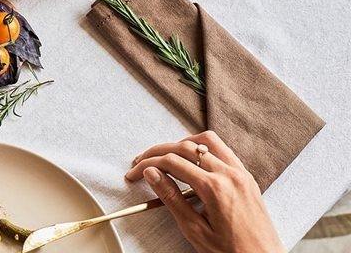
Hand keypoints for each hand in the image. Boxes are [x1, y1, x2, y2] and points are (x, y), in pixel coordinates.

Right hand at [125, 131, 282, 252]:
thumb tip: (152, 174)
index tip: (135, 173)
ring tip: (166, 155)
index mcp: (214, 188)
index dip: (148, 165)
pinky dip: (203, 148)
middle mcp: (229, 174)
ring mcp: (240, 173)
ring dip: (181, 143)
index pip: (171, 163)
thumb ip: (172, 198)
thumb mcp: (195, 230)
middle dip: (158, 152)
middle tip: (141, 162)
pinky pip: (223, 150)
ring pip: (206, 141)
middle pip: (185, 147)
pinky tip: (192, 159)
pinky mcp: (247, 177)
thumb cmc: (232, 252)